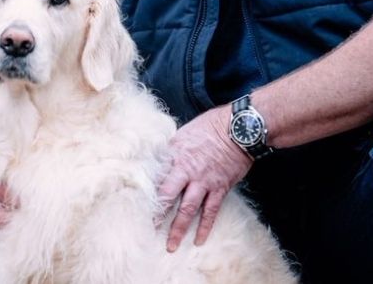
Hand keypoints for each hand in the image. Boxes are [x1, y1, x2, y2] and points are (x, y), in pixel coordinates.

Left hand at [157, 106, 251, 250]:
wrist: (238, 129)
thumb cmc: (209, 127)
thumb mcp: (184, 134)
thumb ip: (171, 150)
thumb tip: (158, 159)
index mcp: (175, 156)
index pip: (156, 178)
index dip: (146, 193)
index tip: (134, 206)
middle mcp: (187, 171)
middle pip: (168, 197)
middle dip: (157, 215)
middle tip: (147, 231)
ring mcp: (204, 182)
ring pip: (188, 209)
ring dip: (179, 229)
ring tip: (171, 246)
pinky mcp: (220, 188)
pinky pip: (211, 211)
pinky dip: (205, 227)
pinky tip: (199, 240)